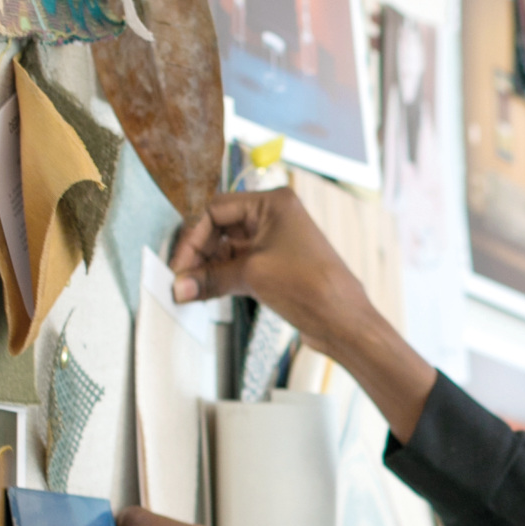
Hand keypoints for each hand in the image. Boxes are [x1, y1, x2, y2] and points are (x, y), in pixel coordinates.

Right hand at [168, 189, 368, 358]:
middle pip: (220, 227)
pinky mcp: (277, 265)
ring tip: (190, 289)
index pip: (215, 209)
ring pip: (228, 248)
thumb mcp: (253, 276)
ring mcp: (276, 241)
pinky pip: (240, 265)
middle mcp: (275, 216)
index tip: (179, 265)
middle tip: (181, 278)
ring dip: (208, 267)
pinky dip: (222, 277)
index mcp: (273, 203)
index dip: (193, 237)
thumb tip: (179, 285)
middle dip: (199, 253)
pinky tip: (206, 291)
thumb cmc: (311, 288)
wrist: (345, 322)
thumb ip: (211, 278)